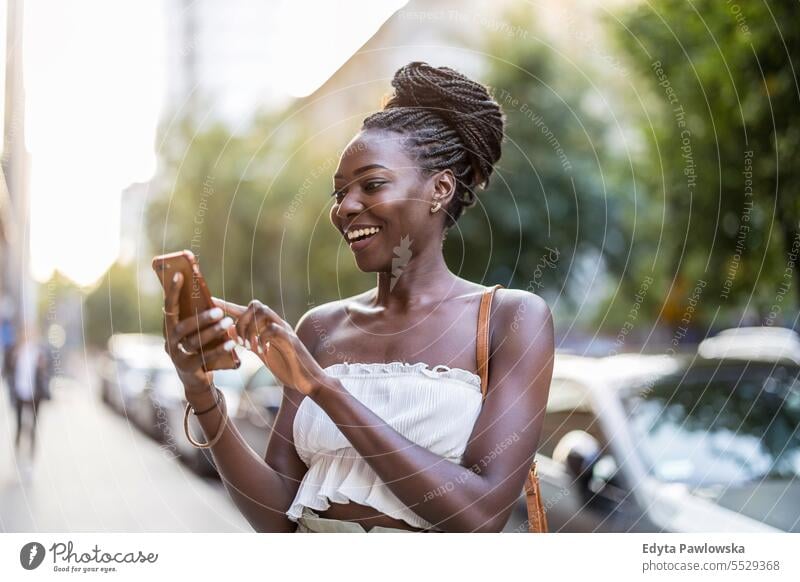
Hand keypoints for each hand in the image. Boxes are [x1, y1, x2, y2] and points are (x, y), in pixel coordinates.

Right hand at [162, 272, 237, 394]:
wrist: (195, 378)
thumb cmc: (198, 347)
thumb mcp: (196, 330)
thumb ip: (196, 314)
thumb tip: (206, 292)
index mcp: (169, 327)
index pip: (169, 306)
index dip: (173, 291)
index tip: (180, 274)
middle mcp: (169, 341)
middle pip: (182, 328)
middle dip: (201, 318)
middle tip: (219, 311)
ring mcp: (177, 356)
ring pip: (194, 342)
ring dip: (212, 332)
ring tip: (228, 323)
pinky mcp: (188, 368)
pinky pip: (204, 357)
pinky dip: (219, 349)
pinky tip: (232, 342)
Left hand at [211, 297, 327, 395]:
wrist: (310, 381)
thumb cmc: (288, 368)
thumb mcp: (262, 353)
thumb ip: (247, 341)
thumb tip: (228, 329)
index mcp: (269, 327)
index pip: (246, 310)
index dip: (227, 305)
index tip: (211, 301)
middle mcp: (277, 324)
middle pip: (255, 305)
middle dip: (241, 320)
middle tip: (238, 341)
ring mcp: (285, 330)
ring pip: (263, 312)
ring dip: (250, 328)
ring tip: (248, 346)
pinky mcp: (291, 341)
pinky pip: (273, 329)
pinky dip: (262, 338)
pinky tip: (261, 351)